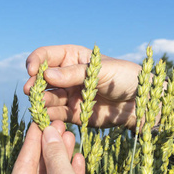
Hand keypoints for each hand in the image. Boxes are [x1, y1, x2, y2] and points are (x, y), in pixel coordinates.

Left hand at [3, 120, 140, 173]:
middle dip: (49, 148)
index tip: (38, 121)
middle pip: (37, 173)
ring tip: (69, 135)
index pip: (21, 168)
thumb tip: (47, 130)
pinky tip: (78, 158)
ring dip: (61, 159)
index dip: (32, 142)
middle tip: (57, 124)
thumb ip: (54, 155)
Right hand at [24, 45, 143, 129]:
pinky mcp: (73, 114)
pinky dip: (49, 116)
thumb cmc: (125, 77)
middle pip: (43, 79)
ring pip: (48, 98)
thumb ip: (74, 74)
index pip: (47, 55)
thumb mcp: (101, 70)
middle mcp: (66, 76)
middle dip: (35, 84)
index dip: (36, 61)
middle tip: (32, 91)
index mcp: (73, 57)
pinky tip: (45, 117)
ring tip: (38, 105)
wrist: (141, 102)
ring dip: (41, 101)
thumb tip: (46, 75)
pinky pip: (56, 115)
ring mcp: (69, 95)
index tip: (32, 70)